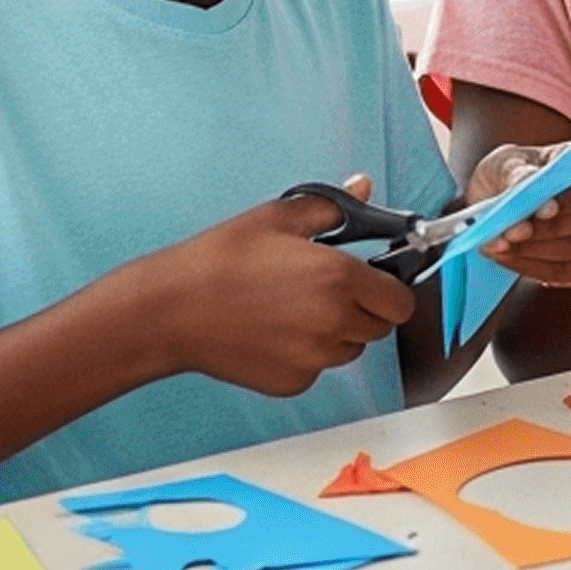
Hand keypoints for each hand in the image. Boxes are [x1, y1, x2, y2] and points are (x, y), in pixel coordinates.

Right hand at [145, 179, 414, 395]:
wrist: (169, 310)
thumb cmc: (220, 261)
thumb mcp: (279, 218)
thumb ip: (333, 207)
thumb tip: (363, 186)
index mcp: (340, 279)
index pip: (400, 300)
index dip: (390, 288)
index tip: (374, 279)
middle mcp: (334, 323)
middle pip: (379, 326)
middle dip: (365, 309)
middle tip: (331, 291)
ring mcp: (313, 358)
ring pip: (350, 349)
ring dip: (338, 333)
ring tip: (296, 310)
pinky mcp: (291, 383)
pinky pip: (317, 369)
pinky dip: (307, 355)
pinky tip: (275, 333)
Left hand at [460, 144, 570, 284]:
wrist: (509, 200)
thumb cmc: (514, 173)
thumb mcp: (509, 162)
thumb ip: (517, 173)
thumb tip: (525, 190)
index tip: (539, 212)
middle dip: (546, 232)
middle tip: (506, 235)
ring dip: (534, 252)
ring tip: (497, 247)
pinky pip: (569, 273)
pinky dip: (534, 269)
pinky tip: (509, 259)